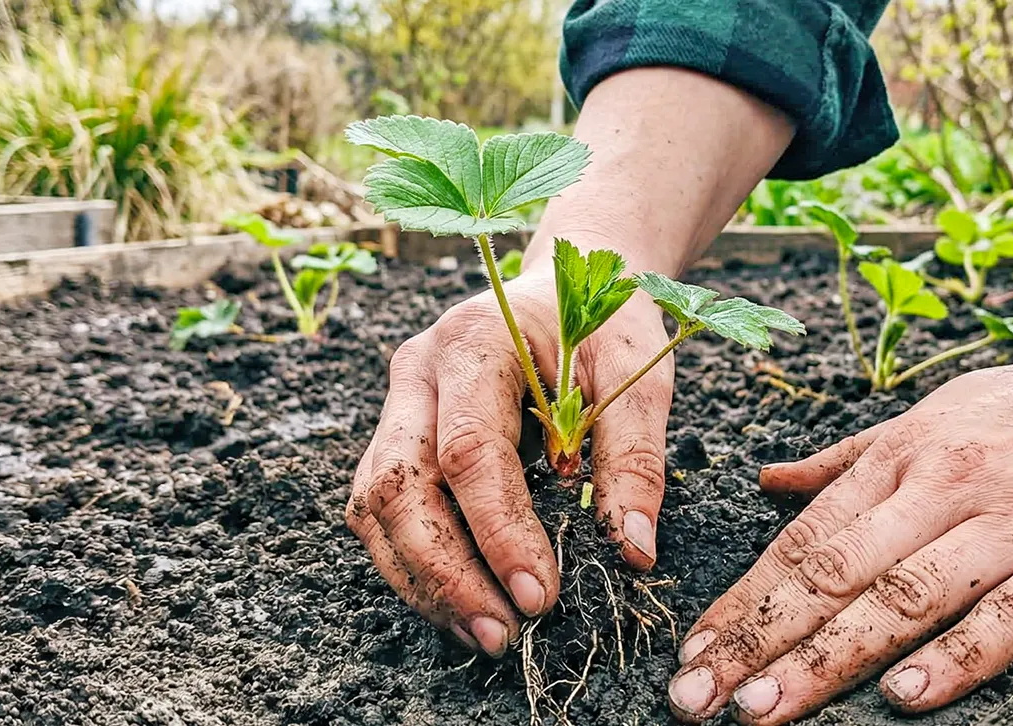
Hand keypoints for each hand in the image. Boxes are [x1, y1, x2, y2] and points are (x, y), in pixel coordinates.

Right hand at [346, 261, 673, 655]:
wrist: (570, 276)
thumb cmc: (605, 321)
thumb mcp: (637, 376)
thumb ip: (635, 459)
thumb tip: (632, 553)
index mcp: (473, 342)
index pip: (469, 452)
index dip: (498, 532)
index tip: (541, 595)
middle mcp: (417, 370)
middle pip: (398, 487)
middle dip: (446, 574)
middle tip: (504, 635)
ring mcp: (398, 401)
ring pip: (374, 506)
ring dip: (422, 581)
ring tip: (485, 634)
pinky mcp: (398, 431)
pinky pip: (383, 508)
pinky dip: (416, 564)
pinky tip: (463, 603)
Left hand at [667, 321, 1012, 723]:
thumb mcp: (939, 412)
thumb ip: (850, 456)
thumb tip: (770, 480)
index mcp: (906, 454)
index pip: (804, 539)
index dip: (744, 599)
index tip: (694, 651)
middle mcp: (946, 486)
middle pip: (834, 573)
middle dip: (758, 640)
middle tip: (698, 697)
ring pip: (903, 597)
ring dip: (827, 658)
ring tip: (766, 707)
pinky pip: (1011, 616)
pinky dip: (956, 656)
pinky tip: (903, 694)